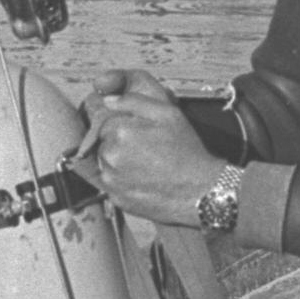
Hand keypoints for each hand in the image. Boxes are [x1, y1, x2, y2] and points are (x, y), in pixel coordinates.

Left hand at [80, 70, 223, 227]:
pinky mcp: (115, 198)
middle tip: (144, 148)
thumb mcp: (168, 113)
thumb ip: (134, 100)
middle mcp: (110, 155)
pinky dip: (121, 179)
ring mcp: (111, 179)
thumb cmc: (186, 151)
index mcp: (120, 130)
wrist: (199, 191)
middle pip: (100, 141)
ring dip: (117, 160)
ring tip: (145, 164)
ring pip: (104, 162)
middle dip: (116, 140)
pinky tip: (142, 178)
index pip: (102, 119)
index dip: (118, 122)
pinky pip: (110, 183)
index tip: (134, 130)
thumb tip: (108, 100)